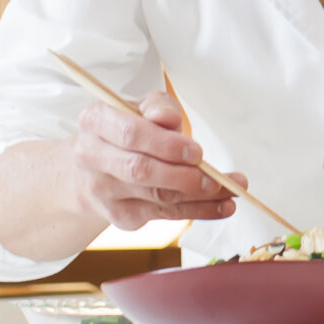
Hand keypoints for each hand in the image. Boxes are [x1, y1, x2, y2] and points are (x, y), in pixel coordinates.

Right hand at [69, 90, 244, 231]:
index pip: (130, 134)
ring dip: (201, 196)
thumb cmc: (125, 130)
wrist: (94, 169)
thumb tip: (167, 119)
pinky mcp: (120, 216)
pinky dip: (199, 210)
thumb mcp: (140, 107)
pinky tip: (223, 204)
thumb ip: (158, 107)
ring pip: (157, 196)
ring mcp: (103, 191)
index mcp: (95, 121)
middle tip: (215, 177)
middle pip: (141, 170)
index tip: (196, 152)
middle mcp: (91, 157)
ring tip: (232, 189)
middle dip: (183, 176)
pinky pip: (166, 214)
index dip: (166, 145)